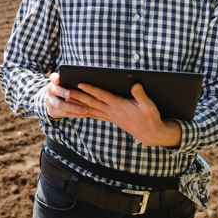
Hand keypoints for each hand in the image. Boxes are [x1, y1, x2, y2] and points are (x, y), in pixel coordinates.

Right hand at [45, 73, 90, 118]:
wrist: (52, 100)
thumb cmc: (63, 89)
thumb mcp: (63, 82)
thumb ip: (68, 79)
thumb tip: (81, 76)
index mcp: (53, 83)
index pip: (53, 78)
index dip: (56, 79)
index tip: (60, 80)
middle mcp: (49, 92)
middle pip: (57, 92)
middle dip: (66, 95)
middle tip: (76, 96)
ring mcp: (49, 103)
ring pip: (61, 106)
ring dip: (74, 108)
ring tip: (86, 110)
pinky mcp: (52, 111)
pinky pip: (64, 114)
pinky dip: (75, 114)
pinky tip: (84, 114)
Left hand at [65, 81, 181, 147]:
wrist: (151, 133)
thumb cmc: (150, 117)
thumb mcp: (149, 105)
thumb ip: (141, 94)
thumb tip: (135, 85)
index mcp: (119, 105)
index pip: (102, 95)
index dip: (91, 89)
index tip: (80, 83)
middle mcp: (112, 111)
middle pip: (92, 102)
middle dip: (78, 96)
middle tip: (66, 90)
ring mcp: (110, 116)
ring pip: (91, 109)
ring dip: (78, 104)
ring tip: (67, 99)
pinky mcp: (111, 119)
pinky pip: (95, 115)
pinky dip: (85, 112)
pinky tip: (79, 110)